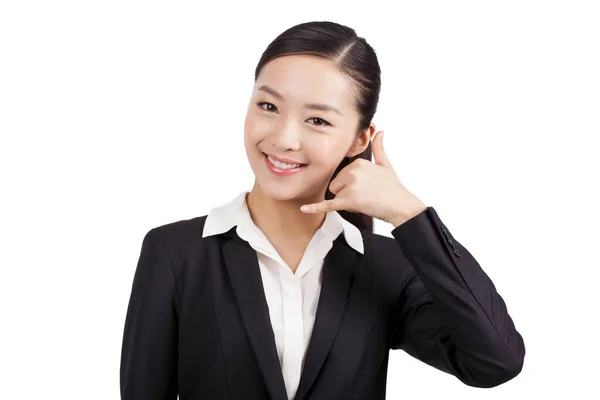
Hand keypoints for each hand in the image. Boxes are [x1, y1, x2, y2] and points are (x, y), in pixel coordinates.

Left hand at [300, 130, 426, 226]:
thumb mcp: (386, 165)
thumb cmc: (394, 188)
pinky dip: (315, 208)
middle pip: (336, 184)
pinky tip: (304, 209)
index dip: (352, 184)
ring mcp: (350, 185)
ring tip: (364, 200)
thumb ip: (379, 148)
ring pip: (335, 194)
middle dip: (346, 192)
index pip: (342, 174)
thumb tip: (380, 131)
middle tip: (366, 195)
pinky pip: (327, 204)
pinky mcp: (348, 200)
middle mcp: (353, 171)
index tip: (367, 187)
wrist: (401, 206)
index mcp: (358, 162)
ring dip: (345, 200)